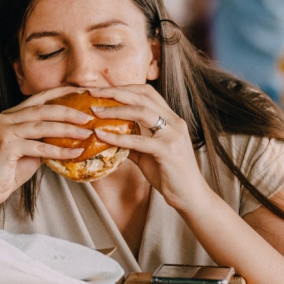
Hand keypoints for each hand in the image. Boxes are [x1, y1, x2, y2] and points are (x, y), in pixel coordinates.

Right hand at [0, 86, 91, 210]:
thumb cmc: (8, 172)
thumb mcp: (30, 151)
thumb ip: (44, 139)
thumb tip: (72, 133)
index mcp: (9, 116)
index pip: (38, 99)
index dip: (60, 93)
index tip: (81, 92)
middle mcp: (4, 119)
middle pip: (42, 109)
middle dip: (68, 111)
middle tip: (89, 116)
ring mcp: (3, 131)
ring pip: (42, 126)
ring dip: (67, 129)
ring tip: (86, 133)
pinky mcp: (6, 147)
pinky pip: (39, 147)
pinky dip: (59, 151)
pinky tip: (75, 153)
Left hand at [90, 85, 210, 212]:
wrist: (190, 196)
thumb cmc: (169, 175)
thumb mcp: (148, 154)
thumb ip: (133, 142)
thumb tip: (108, 136)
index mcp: (171, 118)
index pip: (147, 92)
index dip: (124, 88)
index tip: (102, 90)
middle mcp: (175, 122)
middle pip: (143, 96)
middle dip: (116, 92)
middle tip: (93, 92)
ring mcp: (173, 135)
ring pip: (142, 112)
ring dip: (115, 109)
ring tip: (95, 111)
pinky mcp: (168, 151)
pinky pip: (139, 140)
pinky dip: (118, 136)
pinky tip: (102, 135)